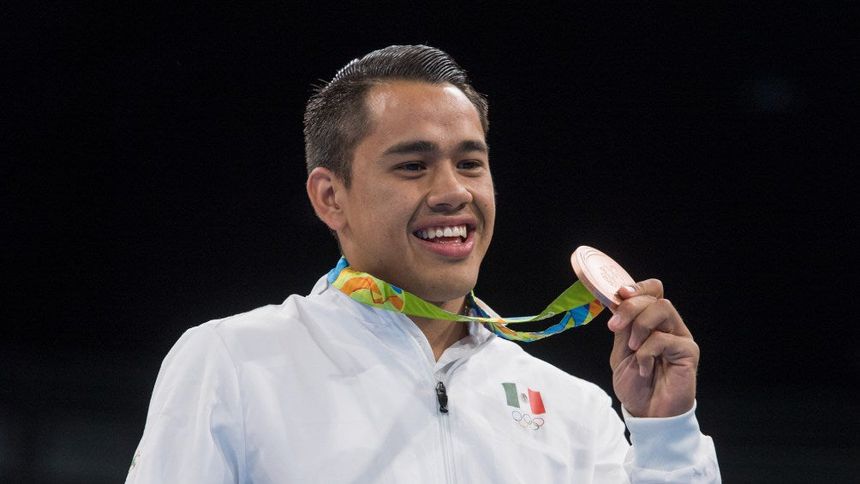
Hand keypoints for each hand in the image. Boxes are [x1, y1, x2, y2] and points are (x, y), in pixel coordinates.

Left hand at [608, 280, 698, 417]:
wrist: (647, 414)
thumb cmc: (636, 385)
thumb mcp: (620, 352)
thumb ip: (622, 328)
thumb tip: (617, 300)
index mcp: (652, 322)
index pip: (652, 291)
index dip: (637, 287)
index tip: (619, 294)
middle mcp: (669, 326)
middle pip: (655, 297)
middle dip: (630, 308)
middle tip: (614, 326)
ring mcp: (680, 336)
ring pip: (663, 308)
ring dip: (640, 326)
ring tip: (632, 349)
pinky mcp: (688, 351)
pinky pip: (664, 338)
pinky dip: (646, 352)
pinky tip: (644, 369)